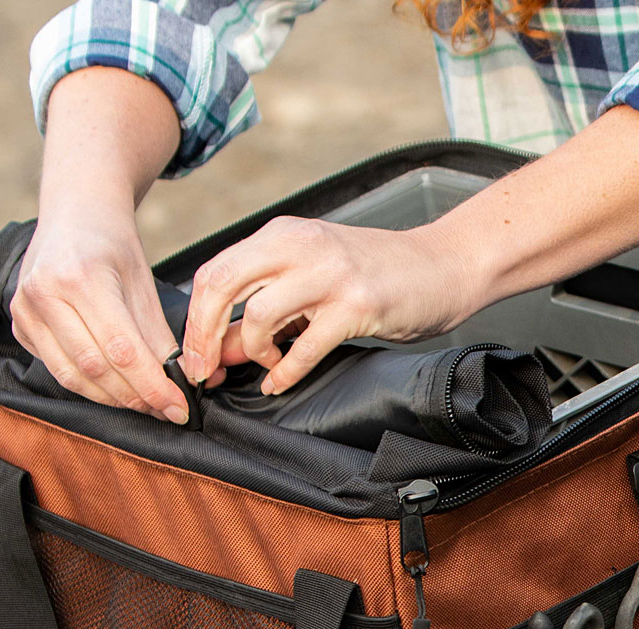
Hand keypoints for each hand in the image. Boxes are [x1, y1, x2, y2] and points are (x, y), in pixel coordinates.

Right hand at [10, 211, 189, 420]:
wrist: (74, 216)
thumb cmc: (113, 247)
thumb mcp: (144, 285)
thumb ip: (159, 337)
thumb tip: (183, 382)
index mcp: (81, 278)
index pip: (122, 351)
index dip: (153, 386)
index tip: (179, 408)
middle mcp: (45, 294)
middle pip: (96, 368)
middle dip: (136, 396)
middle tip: (166, 409)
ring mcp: (25, 311)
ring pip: (72, 377)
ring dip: (113, 398)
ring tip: (145, 402)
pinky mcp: (19, 325)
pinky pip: (57, 369)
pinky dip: (90, 386)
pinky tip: (115, 388)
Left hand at [181, 217, 479, 394]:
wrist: (445, 265)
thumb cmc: (380, 274)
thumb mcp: (314, 281)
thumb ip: (266, 308)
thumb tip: (220, 347)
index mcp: (283, 234)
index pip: (214, 271)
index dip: (194, 319)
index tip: (192, 355)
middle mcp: (301, 246)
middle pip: (221, 286)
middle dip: (204, 336)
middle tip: (205, 370)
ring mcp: (329, 275)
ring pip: (258, 315)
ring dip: (252, 351)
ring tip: (265, 366)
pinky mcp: (358, 305)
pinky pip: (304, 347)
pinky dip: (286, 372)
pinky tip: (281, 383)